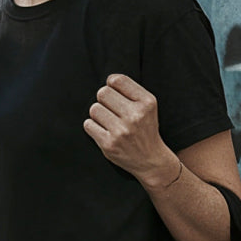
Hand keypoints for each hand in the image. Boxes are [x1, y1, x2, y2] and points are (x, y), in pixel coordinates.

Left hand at [84, 73, 179, 187]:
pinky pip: (88, 125)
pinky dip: (93, 127)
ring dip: (98, 114)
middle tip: (111, 110)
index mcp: (146, 103)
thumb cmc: (145, 129)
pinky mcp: (109, 144)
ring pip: (94, 109)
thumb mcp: (148, 106)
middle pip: (102, 93)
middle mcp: (135, 116)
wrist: (151, 161)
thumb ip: (130, 91)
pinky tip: (104, 131)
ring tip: (108, 121)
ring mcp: (121, 131)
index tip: (114, 93)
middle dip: (104, 100)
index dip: (111, 84)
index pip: (117, 80)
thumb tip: (108, 80)